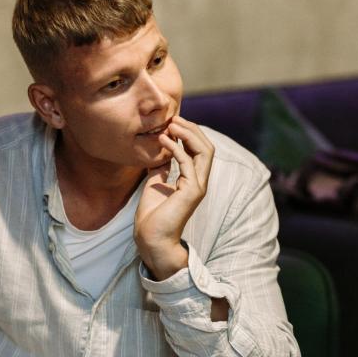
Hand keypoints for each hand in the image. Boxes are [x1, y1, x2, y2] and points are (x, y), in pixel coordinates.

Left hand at [134, 116, 213, 279]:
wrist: (151, 238)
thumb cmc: (152, 215)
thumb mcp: (155, 182)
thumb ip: (161, 166)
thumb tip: (160, 150)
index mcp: (193, 179)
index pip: (199, 149)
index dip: (188, 133)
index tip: (171, 122)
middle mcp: (199, 181)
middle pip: (206, 146)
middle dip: (191, 129)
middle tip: (173, 118)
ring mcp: (198, 186)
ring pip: (205, 151)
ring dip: (188, 134)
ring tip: (171, 124)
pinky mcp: (192, 192)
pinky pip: (187, 162)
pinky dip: (175, 148)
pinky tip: (162, 140)